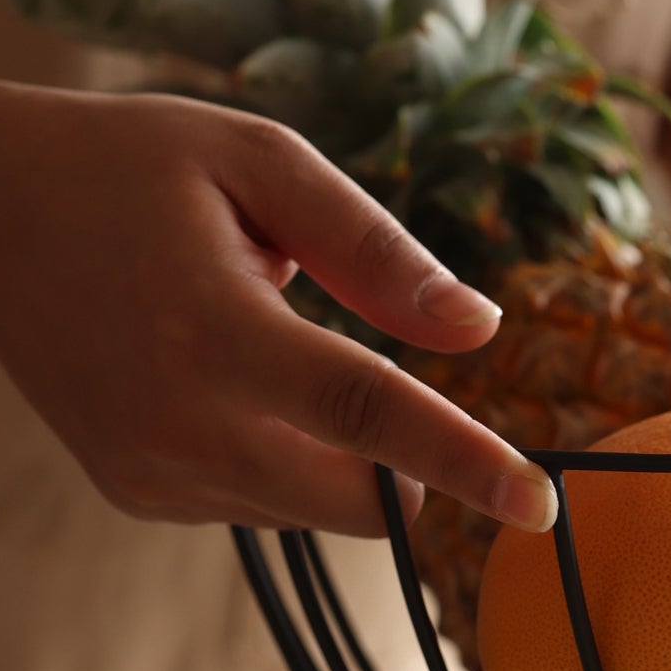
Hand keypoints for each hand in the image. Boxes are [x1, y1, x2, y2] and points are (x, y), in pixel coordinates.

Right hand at [0, 85, 557, 537]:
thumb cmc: (130, 166)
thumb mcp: (260, 160)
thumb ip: (375, 247)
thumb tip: (478, 329)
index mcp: (214, 331)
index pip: (366, 415)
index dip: (464, 462)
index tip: (540, 505)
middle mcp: (177, 422)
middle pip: (355, 501)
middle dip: (414, 472)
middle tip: (399, 385)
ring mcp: (149, 470)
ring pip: (314, 510)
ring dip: (339, 455)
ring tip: (262, 343)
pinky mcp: (135, 492)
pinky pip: (258, 503)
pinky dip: (282, 457)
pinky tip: (226, 377)